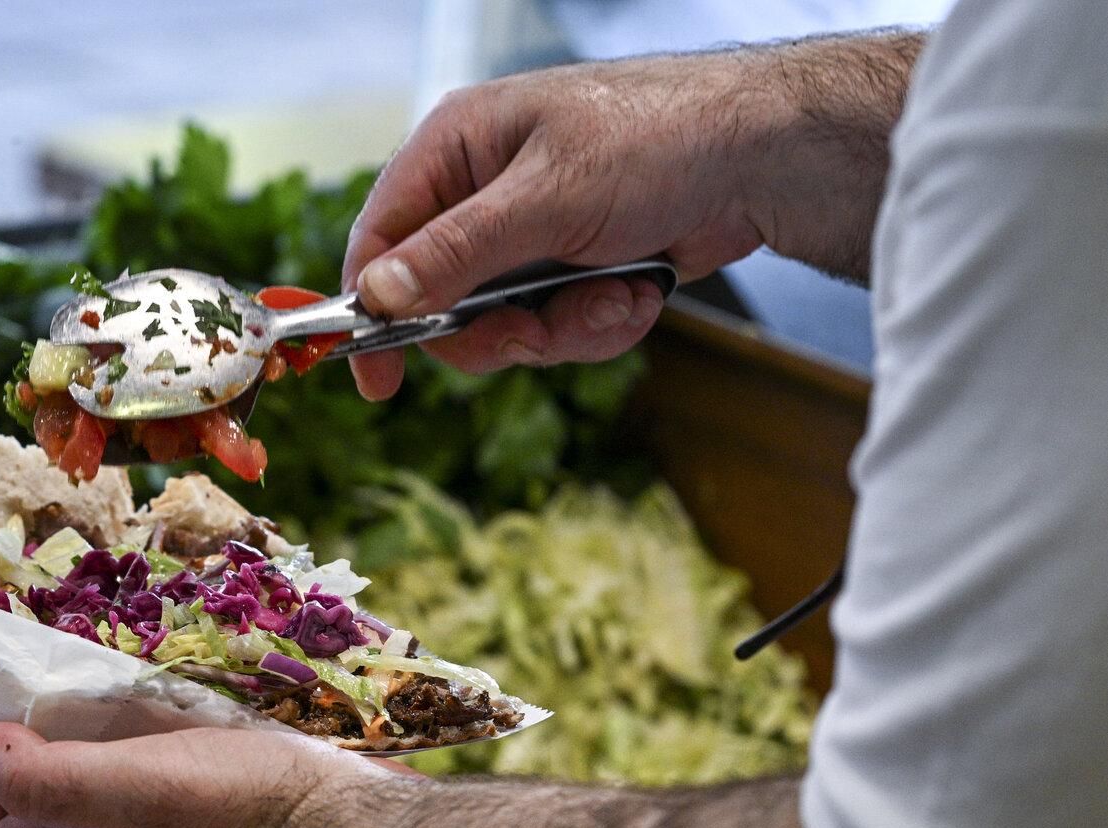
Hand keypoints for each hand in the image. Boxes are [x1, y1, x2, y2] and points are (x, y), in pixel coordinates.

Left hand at [0, 723, 398, 827]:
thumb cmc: (242, 810)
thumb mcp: (129, 786)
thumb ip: (42, 778)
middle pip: (44, 810)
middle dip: (17, 753)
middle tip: (12, 685)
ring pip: (104, 787)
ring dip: (80, 737)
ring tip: (77, 677)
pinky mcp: (222, 801)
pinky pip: (158, 770)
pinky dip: (140, 732)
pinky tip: (159, 696)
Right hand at [342, 35, 916, 397]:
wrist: (767, 158)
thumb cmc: (659, 138)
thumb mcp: (545, 198)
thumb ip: (455, 252)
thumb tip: (377, 295)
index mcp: (457, 148)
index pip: (381, 237)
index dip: (371, 308)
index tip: (376, 379)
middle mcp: (484, 193)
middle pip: (440, 301)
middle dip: (496, 330)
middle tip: (531, 333)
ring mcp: (532, 235)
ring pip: (505, 326)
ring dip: (562, 329)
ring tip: (613, 295)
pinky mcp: (575, 268)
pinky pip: (558, 328)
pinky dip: (600, 322)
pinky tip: (638, 290)